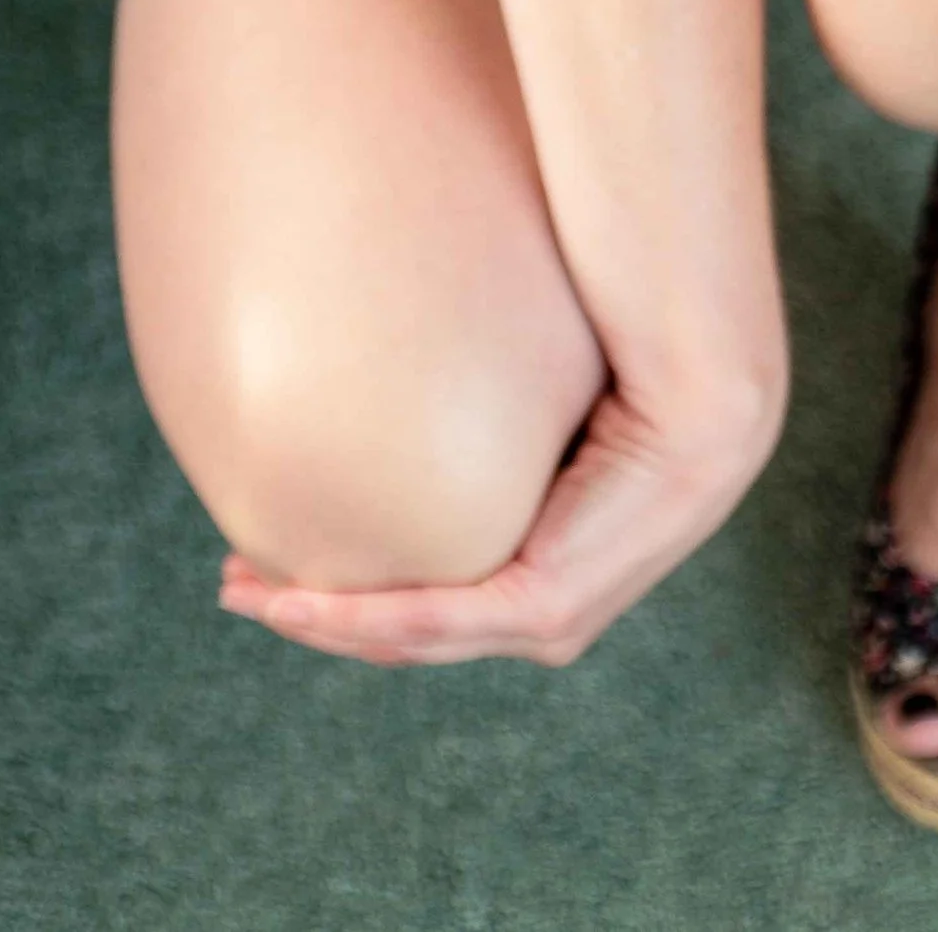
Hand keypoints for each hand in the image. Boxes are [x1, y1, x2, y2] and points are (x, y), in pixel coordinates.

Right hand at [215, 363, 781, 671]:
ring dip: (324, 618)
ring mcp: (565, 606)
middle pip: (422, 626)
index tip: (282, 543)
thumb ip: (478, 369)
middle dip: (324, 610)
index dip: (365, 575)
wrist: (698, 337)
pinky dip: (362, 615)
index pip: (455, 583)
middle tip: (239, 578)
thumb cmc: (623, 313)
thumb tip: (411, 302)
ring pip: (418, 636)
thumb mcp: (532, 355)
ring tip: (245, 589)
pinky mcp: (555, 601)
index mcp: (571, 537)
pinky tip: (299, 599)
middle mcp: (570, 591)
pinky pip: (440, 619)